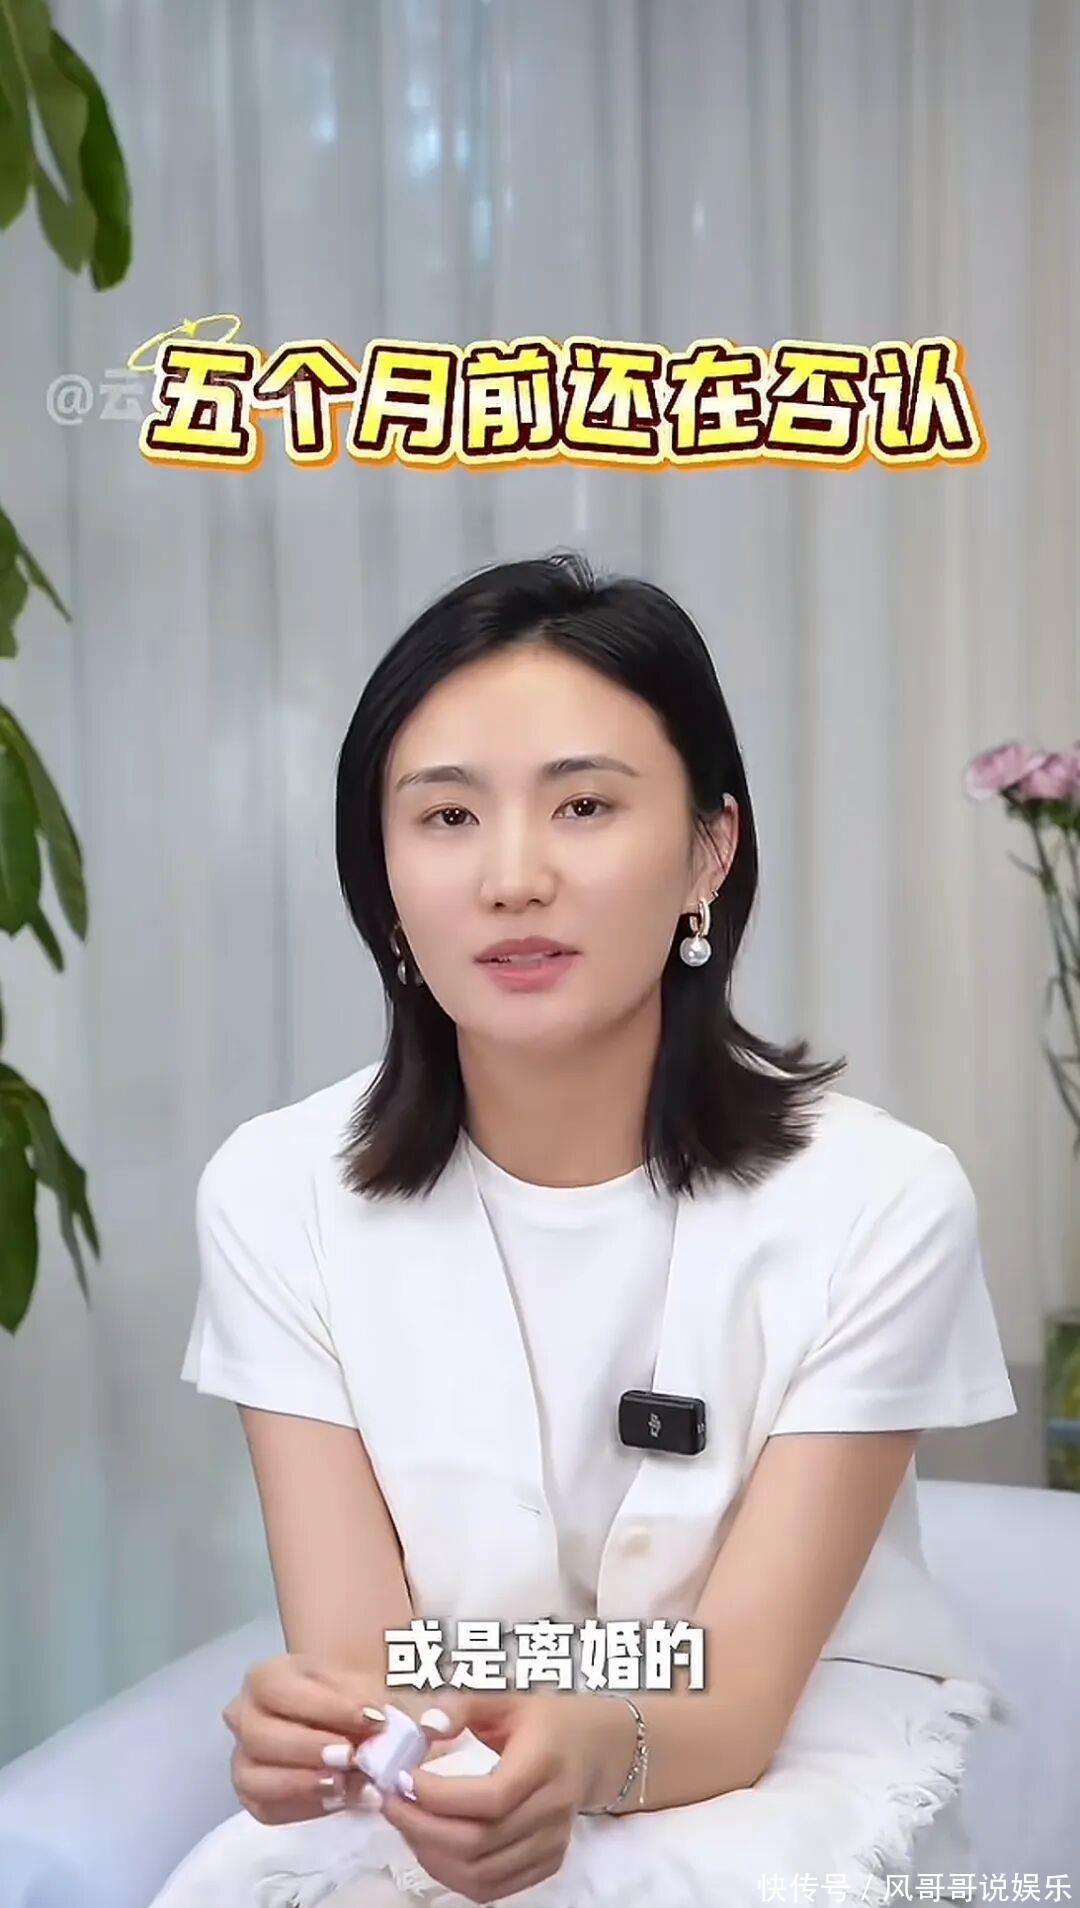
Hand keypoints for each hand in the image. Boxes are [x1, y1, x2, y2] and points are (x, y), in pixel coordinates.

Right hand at [221, 1653, 457, 1825]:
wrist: (355, 1719)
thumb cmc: (365, 1694)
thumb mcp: (387, 1682)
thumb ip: (410, 1696)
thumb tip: (431, 1725)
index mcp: (271, 1677)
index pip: (283, 1688)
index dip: (327, 1705)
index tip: (375, 1719)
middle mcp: (247, 1715)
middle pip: (262, 1735)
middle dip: (309, 1747)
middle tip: (353, 1757)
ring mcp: (246, 1758)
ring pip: (256, 1777)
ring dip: (303, 1783)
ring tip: (349, 1785)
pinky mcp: (257, 1796)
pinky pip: (269, 1809)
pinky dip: (305, 1807)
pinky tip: (344, 1800)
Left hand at [378, 1690, 602, 1904]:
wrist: (592, 1747)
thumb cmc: (542, 1717)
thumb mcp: (507, 1695)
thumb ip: (465, 1705)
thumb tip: (426, 1726)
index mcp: (545, 1762)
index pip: (491, 1798)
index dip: (440, 1796)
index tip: (403, 1778)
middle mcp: (553, 1810)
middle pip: (480, 1842)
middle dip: (422, 1829)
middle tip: (390, 1803)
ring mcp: (552, 1844)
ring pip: (482, 1874)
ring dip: (432, 1856)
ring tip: (406, 1823)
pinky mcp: (547, 1864)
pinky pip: (492, 1889)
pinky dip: (453, 1876)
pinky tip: (432, 1846)